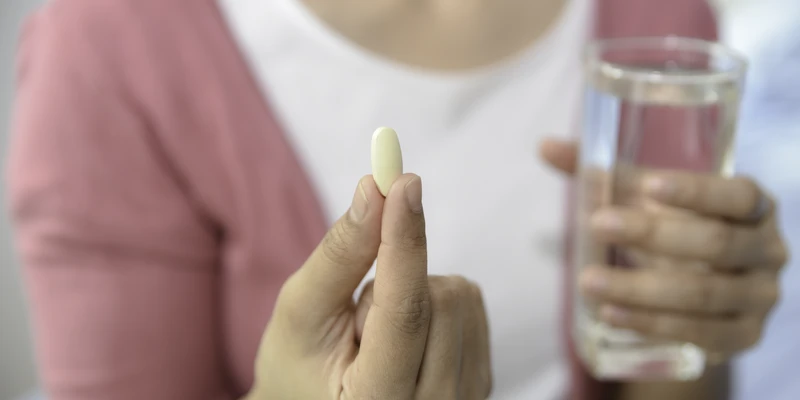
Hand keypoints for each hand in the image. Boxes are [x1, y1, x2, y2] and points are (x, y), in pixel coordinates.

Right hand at [249, 174, 491, 398]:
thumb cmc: (299, 367)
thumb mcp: (301, 313)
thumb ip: (339, 255)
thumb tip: (374, 191)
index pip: (403, 313)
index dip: (404, 241)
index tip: (402, 182)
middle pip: (439, 297)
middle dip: (394, 279)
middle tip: (357, 316)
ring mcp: (465, 399)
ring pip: (459, 296)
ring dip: (414, 292)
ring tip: (378, 333)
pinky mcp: (480, 380)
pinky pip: (471, 303)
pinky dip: (435, 301)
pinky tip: (408, 336)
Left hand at [541, 138, 788, 357]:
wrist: (702, 290)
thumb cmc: (675, 229)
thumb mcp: (648, 202)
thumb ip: (605, 174)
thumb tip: (545, 147)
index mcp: (753, 206)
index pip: (736, 195)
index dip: (697, 191)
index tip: (648, 186)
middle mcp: (767, 250)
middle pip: (716, 243)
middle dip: (653, 235)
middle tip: (598, 224)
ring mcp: (760, 297)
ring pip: (703, 295)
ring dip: (641, 289)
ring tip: (587, 280)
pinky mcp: (743, 336)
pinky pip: (700, 334)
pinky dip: (652, 324)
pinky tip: (610, 314)